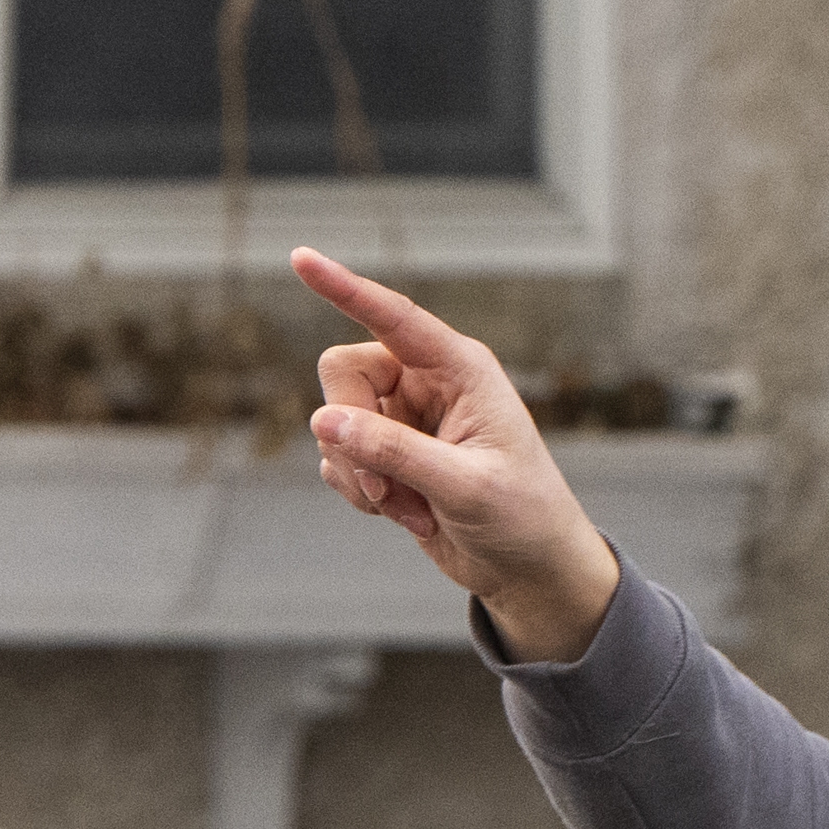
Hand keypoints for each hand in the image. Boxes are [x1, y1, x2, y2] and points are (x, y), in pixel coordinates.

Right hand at [295, 249, 624, 664]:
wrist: (529, 570)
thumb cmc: (521, 517)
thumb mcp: (466, 486)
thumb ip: (396, 451)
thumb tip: (325, 420)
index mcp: (460, 368)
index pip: (393, 316)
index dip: (344, 287)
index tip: (300, 258)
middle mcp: (426, 382)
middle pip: (343, 373)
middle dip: (349, 432)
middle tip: (383, 489)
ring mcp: (403, 418)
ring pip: (332, 421)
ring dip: (360, 475)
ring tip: (412, 510)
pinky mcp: (385, 455)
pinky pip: (336, 458)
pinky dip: (359, 493)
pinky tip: (406, 517)